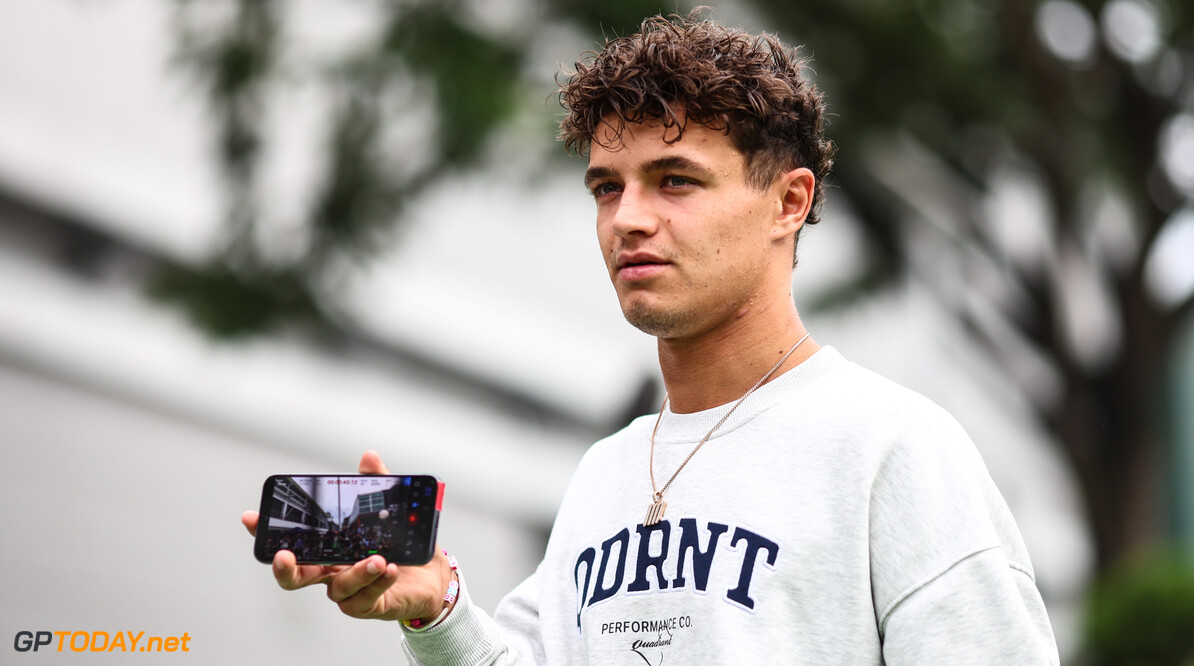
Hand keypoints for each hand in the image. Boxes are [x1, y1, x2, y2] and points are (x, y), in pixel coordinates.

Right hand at [241, 451, 454, 621]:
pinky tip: (391, 569)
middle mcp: (332, 571)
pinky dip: (377, 583)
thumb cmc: (402, 546)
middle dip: (285, 568)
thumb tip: (368, 458)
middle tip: (284, 556)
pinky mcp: (369, 605)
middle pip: (297, 576)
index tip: (251, 518)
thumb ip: (378, 484)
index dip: (267, 532)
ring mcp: (348, 590)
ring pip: (338, 587)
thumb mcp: (392, 511)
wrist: (433, 575)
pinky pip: (365, 599)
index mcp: (330, 547)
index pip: (292, 541)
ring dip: (356, 572)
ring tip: (378, 559)